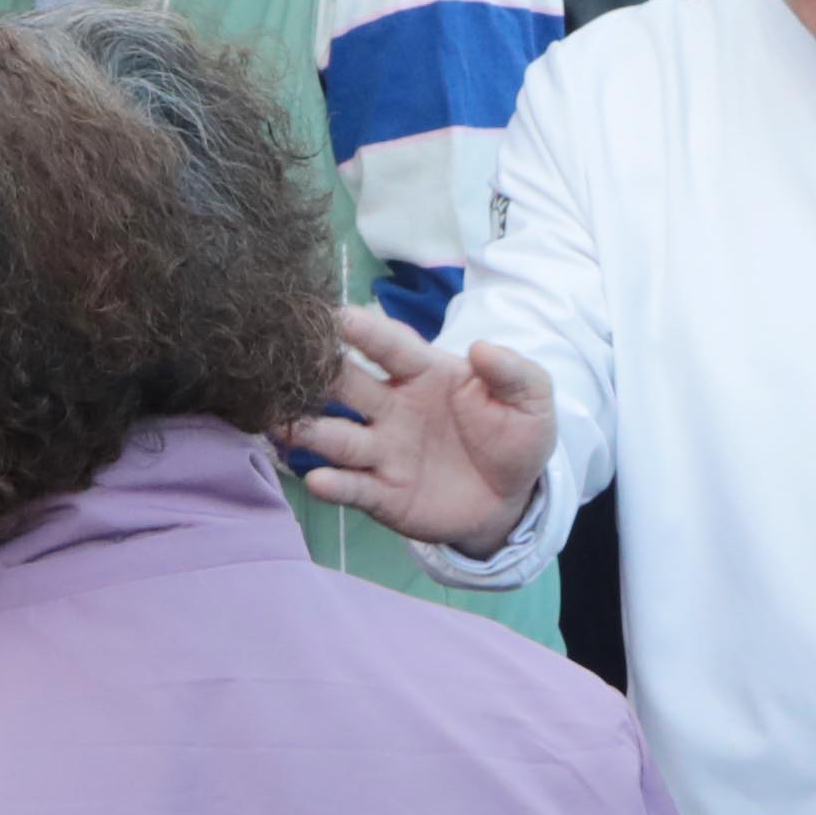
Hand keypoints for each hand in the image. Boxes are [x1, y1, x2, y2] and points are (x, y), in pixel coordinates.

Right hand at [296, 308, 560, 558]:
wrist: (512, 499)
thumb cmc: (514, 437)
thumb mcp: (532, 400)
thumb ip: (513, 372)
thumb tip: (483, 348)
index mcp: (423, 373)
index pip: (389, 345)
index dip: (365, 330)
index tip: (336, 315)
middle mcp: (391, 407)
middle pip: (344, 385)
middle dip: (317, 373)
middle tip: (287, 363)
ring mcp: (383, 451)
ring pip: (335, 436)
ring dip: (307, 430)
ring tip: (283, 424)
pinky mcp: (382, 494)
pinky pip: (352, 487)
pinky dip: (333, 484)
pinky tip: (318, 480)